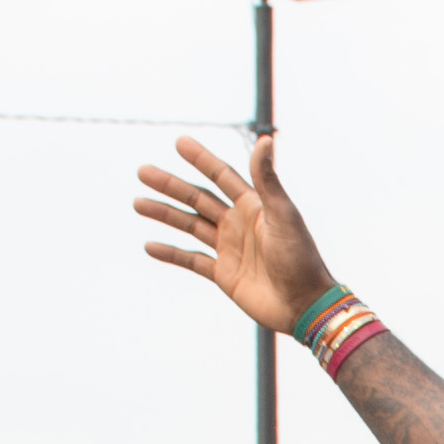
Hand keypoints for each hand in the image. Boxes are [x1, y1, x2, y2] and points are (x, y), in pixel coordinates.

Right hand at [136, 135, 338, 335]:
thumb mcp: (283, 214)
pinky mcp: (223, 274)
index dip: (201, 159)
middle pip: (198, 199)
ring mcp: (229, 248)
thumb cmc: (300, 257)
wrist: (305, 304)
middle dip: (171, 185)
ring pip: (190, 225)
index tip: (179, 142)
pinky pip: (191, 260)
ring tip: (137, 203)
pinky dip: (170, 254)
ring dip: (165, 214)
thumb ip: (267, 179)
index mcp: (254, 206)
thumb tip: (265, 139)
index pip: (221, 176)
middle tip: (143, 171)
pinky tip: (149, 245)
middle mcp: (238, 223)